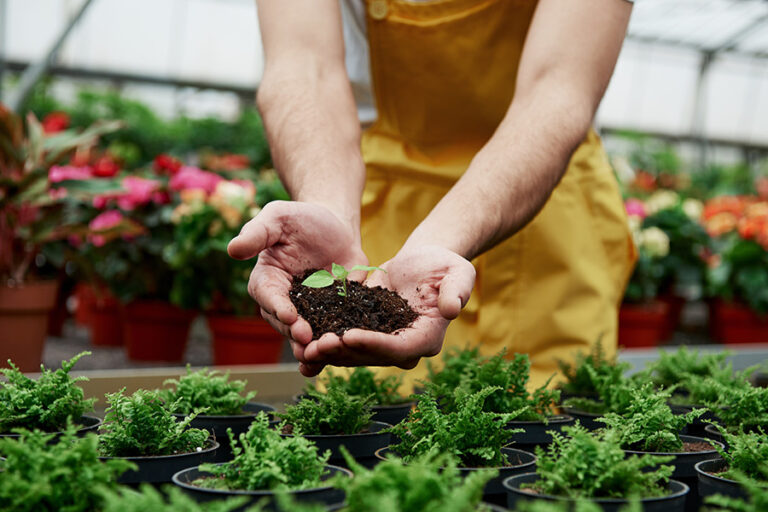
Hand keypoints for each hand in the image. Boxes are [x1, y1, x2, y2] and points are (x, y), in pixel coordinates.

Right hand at [227, 201, 367, 373]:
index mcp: (267, 280)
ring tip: (323, 353)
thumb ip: (257, 233)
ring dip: (312, 347)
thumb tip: (232, 249)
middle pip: (285, 323)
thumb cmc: (301, 219)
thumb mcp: (278, 217)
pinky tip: (344, 352)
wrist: (335, 226)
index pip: (268, 296)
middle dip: (295, 332)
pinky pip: (332, 332)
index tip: (289, 315)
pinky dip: (336, 344)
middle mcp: (284, 302)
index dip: (278, 307)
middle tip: (307, 339)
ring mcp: (309, 312)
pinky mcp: (332, 315)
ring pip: (306, 335)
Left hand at [299, 245, 475, 374]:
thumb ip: (457, 290)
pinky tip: (303, 342)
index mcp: (427, 337)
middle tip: (318, 345)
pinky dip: (326, 343)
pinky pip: (346, 341)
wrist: (426, 261)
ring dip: (330, 352)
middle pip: (372, 356)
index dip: (374, 344)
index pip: (399, 348)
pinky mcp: (369, 333)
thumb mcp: (459, 272)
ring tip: (305, 346)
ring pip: (355, 353)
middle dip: (345, 352)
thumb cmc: (446, 265)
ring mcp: (385, 343)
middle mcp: (406, 347)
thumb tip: (451, 309)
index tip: (350, 336)